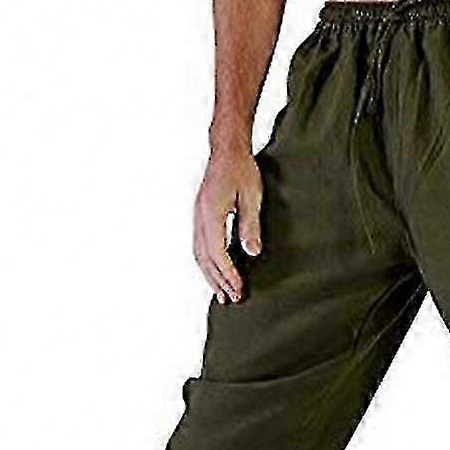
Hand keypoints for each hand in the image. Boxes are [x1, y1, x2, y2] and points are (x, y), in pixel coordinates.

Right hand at [193, 144, 262, 303]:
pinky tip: (215, 273)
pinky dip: (208, 264)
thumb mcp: (252, 196)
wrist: (227, 149)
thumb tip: (252, 252)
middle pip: (205, 258)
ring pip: (200, 254)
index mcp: (210, 212)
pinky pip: (200, 246)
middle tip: (232, 299)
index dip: (228, 273)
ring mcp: (198, 217)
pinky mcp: (201, 217)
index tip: (239, 288)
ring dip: (211, 276)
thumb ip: (250, 225)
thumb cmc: (242, 169)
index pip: (217, 252)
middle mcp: (199, 217)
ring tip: (222, 294)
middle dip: (218, 281)